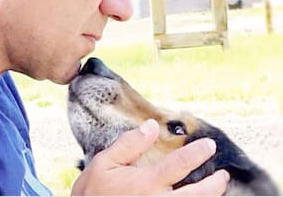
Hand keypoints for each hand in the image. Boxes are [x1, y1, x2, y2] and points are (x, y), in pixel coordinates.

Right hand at [71, 119, 229, 194]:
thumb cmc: (92, 193)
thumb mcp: (104, 162)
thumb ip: (129, 144)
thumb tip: (151, 126)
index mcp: (146, 182)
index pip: (180, 164)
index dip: (198, 152)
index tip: (209, 144)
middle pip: (198, 194)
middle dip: (215, 184)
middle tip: (223, 175)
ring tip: (215, 189)